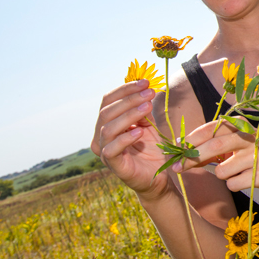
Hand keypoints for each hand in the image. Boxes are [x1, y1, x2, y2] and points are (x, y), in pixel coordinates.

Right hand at [92, 80, 172, 199]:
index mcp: (106, 124)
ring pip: (108, 128)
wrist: (158, 176)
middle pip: (107, 112)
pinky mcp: (113, 165)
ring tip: (148, 107)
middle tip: (150, 92)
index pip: (108, 101)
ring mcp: (104, 152)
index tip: (145, 82)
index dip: (125, 90)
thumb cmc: (151, 149)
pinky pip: (112, 149)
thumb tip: (144, 88)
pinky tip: (140, 131)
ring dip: (129, 114)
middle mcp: (100, 137)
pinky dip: (125, 138)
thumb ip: (142, 109)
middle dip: (130, 99)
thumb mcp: (148, 124)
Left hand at [175, 121, 258, 192]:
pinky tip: (244, 178)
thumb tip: (181, 152)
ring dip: (220, 174)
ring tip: (234, 170)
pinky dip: (233, 184)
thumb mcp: (232, 142)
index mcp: (241, 124)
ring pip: (222, 171)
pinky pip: (232, 184)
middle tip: (177, 168)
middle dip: (193, 158)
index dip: (192, 139)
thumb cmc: (247, 152)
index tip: (177, 148)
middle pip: (215, 146)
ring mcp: (258, 156)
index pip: (212, 128)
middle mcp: (251, 137)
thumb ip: (210, 145)